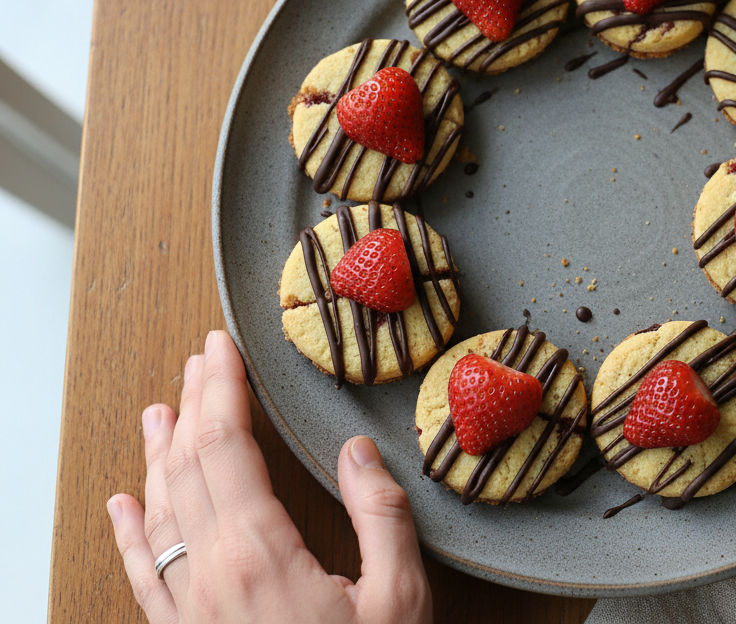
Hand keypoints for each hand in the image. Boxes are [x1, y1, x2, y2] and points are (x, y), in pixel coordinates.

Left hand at [106, 331, 431, 623]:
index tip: (222, 350)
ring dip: (157, 454)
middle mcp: (211, 578)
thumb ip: (381, 516)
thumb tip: (359, 452)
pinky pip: (143, 576)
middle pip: (187, 469)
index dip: (222, 393)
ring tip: (159, 409)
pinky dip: (129, 534)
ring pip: (159, 514)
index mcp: (261, 556)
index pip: (225, 450)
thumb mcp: (399, 600)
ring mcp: (189, 611)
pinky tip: (122, 503)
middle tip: (200, 360)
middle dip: (192, 406)